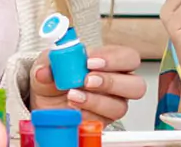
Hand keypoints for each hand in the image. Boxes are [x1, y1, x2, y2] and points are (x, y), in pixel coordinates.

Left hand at [30, 45, 145, 124]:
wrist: (45, 101)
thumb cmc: (55, 77)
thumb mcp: (48, 64)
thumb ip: (48, 64)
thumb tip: (44, 71)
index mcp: (111, 62)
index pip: (128, 57)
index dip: (113, 59)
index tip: (90, 61)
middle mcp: (118, 84)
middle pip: (136, 84)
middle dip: (110, 82)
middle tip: (87, 80)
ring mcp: (112, 104)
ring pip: (120, 106)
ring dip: (95, 101)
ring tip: (73, 96)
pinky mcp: (102, 121)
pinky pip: (103, 122)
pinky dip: (86, 115)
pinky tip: (73, 109)